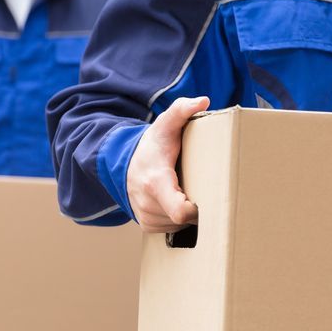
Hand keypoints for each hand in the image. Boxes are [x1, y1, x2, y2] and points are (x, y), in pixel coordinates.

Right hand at [126, 96, 209, 232]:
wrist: (124, 164)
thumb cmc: (152, 146)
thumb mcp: (165, 125)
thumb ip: (181, 110)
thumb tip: (203, 100)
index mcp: (156, 182)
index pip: (181, 212)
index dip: (198, 209)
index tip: (207, 196)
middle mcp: (148, 204)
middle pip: (186, 219)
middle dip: (197, 207)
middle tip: (203, 189)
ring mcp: (146, 217)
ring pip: (180, 226)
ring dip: (188, 214)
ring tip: (188, 193)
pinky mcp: (146, 226)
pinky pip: (171, 229)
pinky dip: (178, 219)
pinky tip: (177, 201)